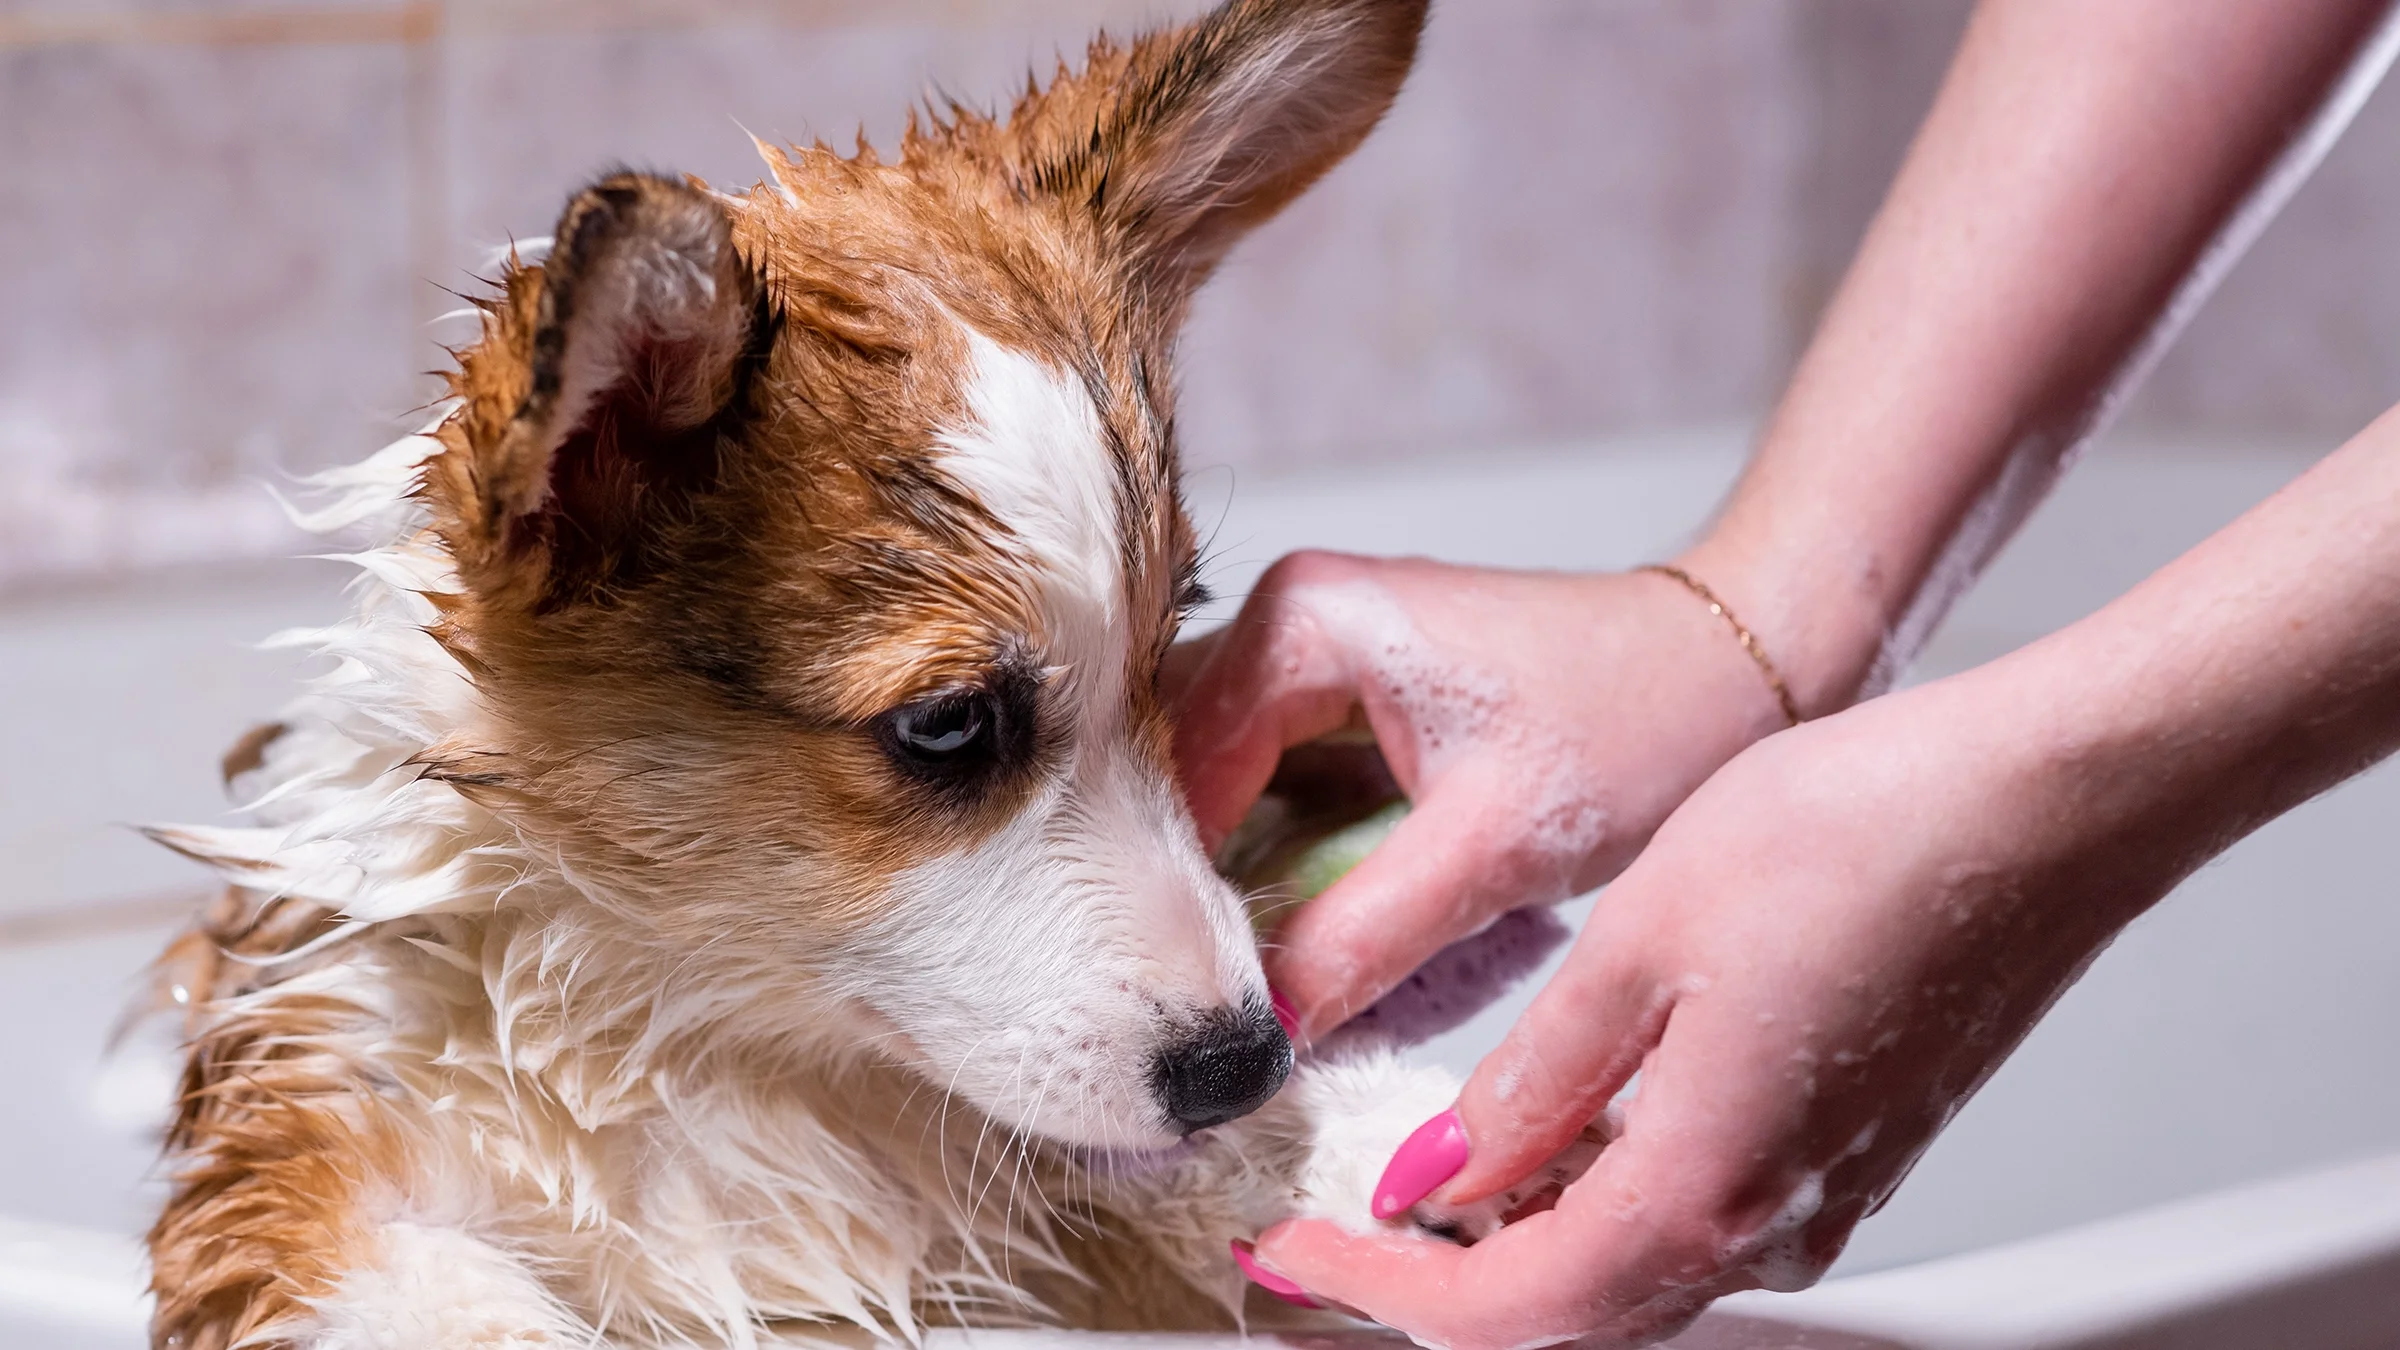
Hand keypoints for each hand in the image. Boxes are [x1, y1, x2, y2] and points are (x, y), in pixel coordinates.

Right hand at [1173, 550, 1799, 1038]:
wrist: (1738, 670)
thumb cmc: (1642, 721)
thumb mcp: (1492, 848)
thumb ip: (1359, 935)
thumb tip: (1258, 1027)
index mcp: (1301, 620)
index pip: (1180, 776)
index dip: (1174, 898)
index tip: (1181, 1007)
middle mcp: (1285, 619)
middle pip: (1177, 779)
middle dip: (1187, 895)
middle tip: (1201, 1008)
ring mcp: (1312, 659)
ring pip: (1217, 795)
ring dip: (1226, 889)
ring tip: (1239, 988)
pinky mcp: (1345, 705)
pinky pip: (1269, 798)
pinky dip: (1274, 873)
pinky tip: (1284, 944)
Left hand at [1243, 661, 2174, 1347]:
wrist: (2046, 800)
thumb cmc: (1866, 839)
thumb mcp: (1642, 942)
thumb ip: (1533, 1085)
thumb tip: (1438, 1179)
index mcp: (1706, 1188)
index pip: (1504, 1312)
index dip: (1375, 1292)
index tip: (1287, 1250)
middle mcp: (1771, 1220)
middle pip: (1567, 1310)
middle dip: (1431, 1283)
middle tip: (1330, 1225)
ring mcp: (1822, 1190)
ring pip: (1630, 1267)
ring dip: (1513, 1239)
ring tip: (1414, 1169)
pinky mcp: (1849, 1145)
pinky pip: (1693, 1214)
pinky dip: (1595, 1195)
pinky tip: (1550, 1124)